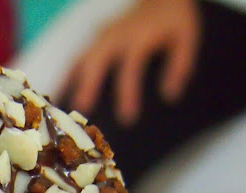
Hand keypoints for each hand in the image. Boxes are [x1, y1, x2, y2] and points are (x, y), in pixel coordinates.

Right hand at [62, 0, 200, 125]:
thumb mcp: (186, 39)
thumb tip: (169, 95)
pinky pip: (77, 57)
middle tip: (81, 109)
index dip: (128, 93)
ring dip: (70, 81)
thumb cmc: (173, 21)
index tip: (127, 118)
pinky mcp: (95, 38)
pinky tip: (59, 92)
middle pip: (96, 60)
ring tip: (61, 105)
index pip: (130, 67)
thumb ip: (180, 66)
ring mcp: (102, 36)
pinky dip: (67, 75)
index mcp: (139, 38)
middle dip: (87, 84)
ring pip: (81, 57)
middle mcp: (116, 36)